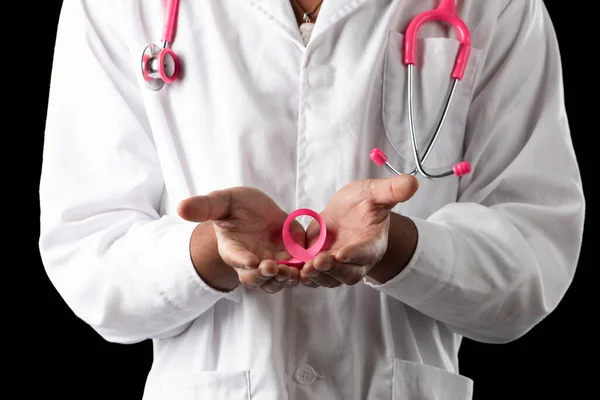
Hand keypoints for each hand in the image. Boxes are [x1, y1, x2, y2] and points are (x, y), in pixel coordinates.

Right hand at [178, 187, 304, 293]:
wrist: (255, 211)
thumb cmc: (234, 208)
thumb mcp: (221, 202)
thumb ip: (205, 206)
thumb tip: (180, 207)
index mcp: (233, 249)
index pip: (236, 259)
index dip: (242, 261)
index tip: (249, 261)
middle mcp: (252, 262)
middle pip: (258, 278)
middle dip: (265, 275)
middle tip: (273, 268)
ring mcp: (273, 263)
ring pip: (278, 281)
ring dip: (285, 279)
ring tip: (293, 273)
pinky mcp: (292, 259)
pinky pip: (299, 271)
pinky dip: (304, 272)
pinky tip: (312, 266)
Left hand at [300, 174, 418, 287]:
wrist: (349, 214)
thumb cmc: (366, 203)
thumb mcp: (376, 193)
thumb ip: (392, 190)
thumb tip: (413, 182)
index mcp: (372, 244)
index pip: (365, 252)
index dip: (355, 254)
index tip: (343, 253)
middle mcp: (355, 262)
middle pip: (346, 273)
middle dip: (333, 270)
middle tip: (318, 262)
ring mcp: (336, 267)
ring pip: (327, 279)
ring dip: (316, 276)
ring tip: (304, 270)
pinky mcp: (319, 266)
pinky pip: (311, 276)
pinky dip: (301, 276)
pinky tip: (290, 271)